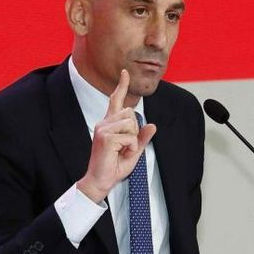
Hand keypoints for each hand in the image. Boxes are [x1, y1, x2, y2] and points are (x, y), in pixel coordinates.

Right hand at [77, 69, 156, 202]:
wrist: (100, 181)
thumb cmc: (114, 167)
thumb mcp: (134, 151)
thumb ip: (142, 138)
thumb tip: (153, 125)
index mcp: (109, 124)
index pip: (116, 100)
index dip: (122, 85)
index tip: (125, 72)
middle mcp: (104, 123)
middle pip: (130, 113)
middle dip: (134, 131)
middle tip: (126, 147)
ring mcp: (103, 129)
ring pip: (131, 124)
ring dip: (133, 140)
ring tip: (122, 151)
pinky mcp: (105, 138)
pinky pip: (130, 137)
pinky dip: (131, 148)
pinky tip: (120, 154)